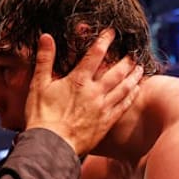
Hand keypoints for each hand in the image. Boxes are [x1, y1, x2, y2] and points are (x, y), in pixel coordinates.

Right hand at [24, 29, 141, 155]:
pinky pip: (123, 106)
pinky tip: (136, 90)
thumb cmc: (41, 116)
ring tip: (140, 68)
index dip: (104, 41)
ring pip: (124, 87)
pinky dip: (132, 95)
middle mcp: (95, 92)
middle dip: (126, 59)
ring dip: (133, 76)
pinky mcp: (106, 122)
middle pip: (117, 71)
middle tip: (134, 52)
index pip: (95, 54)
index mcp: (78, 80)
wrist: (51, 146)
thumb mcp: (38, 85)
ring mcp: (103, 107)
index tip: (112, 32)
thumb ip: (45, 60)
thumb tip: (46, 37)